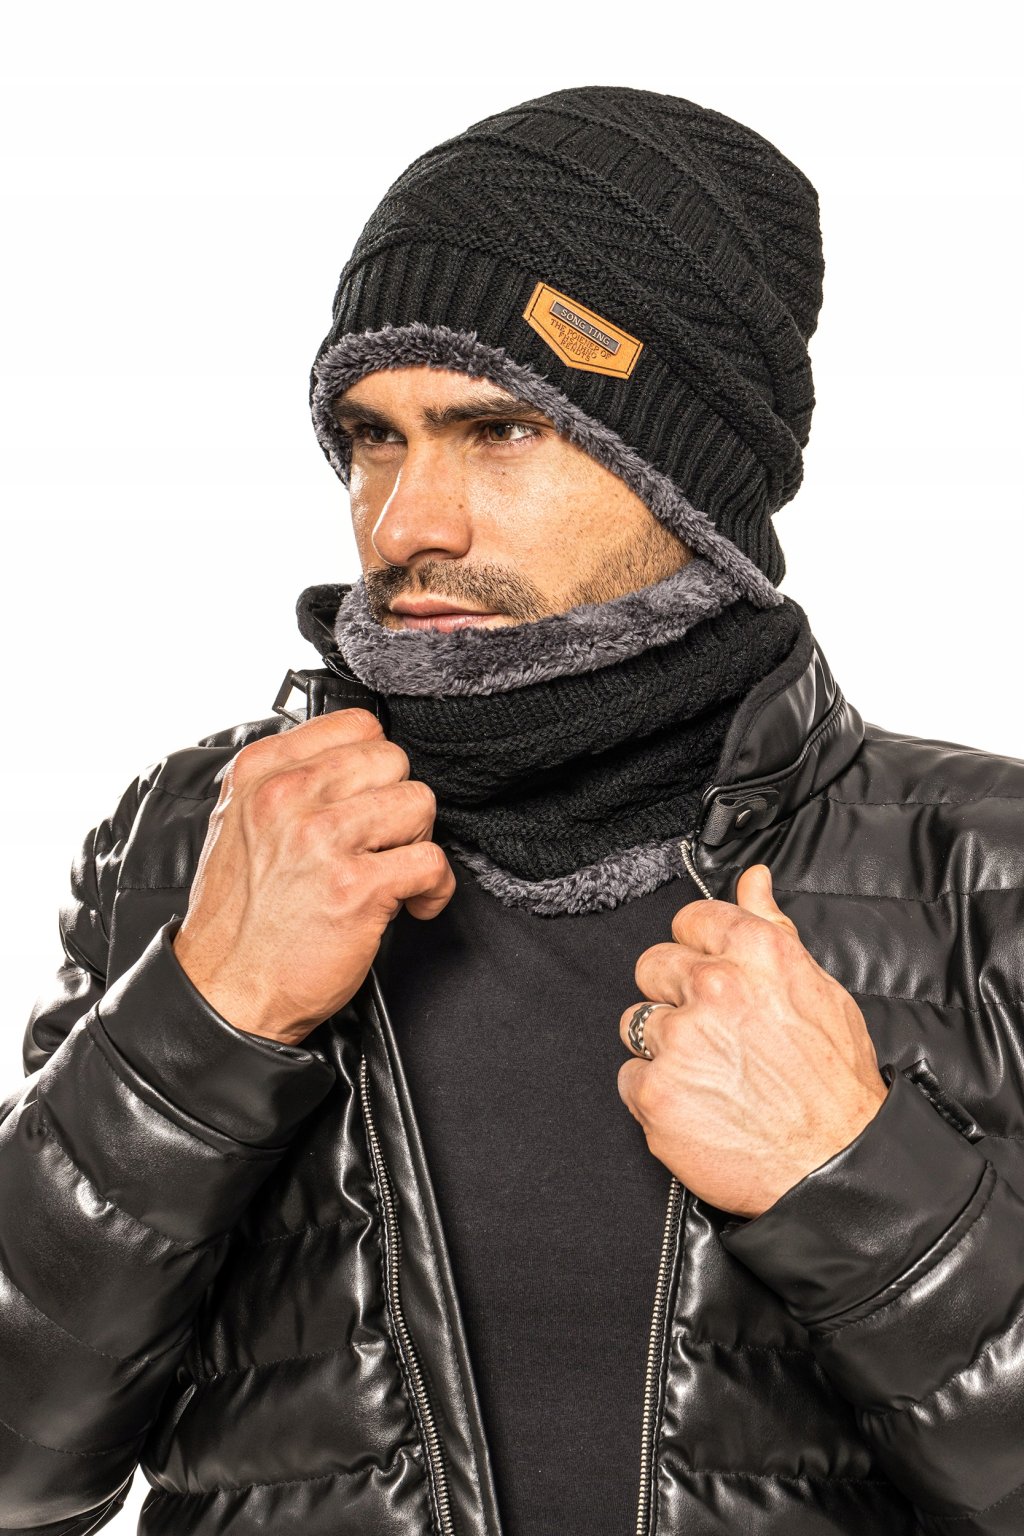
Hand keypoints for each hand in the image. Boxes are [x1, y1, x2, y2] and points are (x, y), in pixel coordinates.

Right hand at [172, 708, 454, 1044]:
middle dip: (398, 803)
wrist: (225, 992)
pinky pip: (431, 861)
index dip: (376, 766)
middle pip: (394, 760)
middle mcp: (287, 796)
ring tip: (394, 873)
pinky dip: (433, 889)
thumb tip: (357, 759)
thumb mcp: (241, 823)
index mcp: (260, 772)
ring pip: (418, 803)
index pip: (356, 724)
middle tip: (383, 843)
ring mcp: (321, 839)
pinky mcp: (354, 887)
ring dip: (416, 843)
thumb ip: (290, 781)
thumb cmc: (241, 916)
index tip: (371, 800)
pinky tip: (411, 905)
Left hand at [617, 864, 887, 1217]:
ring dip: (663, 1047)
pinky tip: (698, 1108)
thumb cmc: (835, 1085)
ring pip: (636, 1023)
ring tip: (710, 1076)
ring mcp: (679, 1039)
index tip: (709, 974)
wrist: (838, 1168)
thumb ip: (773, 927)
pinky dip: (656, 1095)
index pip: (690, 920)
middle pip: (653, 967)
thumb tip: (754, 878)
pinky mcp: (655, 1091)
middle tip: (714, 1035)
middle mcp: (713, 986)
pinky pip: (630, 1078)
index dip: (698, 950)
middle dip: (675, 997)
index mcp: (756, 953)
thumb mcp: (819, 990)